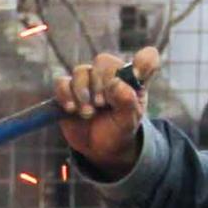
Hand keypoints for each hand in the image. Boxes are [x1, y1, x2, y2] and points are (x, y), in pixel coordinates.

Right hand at [51, 48, 160, 176]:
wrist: (100, 148)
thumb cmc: (119, 130)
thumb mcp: (129, 121)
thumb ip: (127, 101)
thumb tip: (116, 84)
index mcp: (133, 79)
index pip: (146, 58)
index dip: (142, 63)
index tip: (137, 77)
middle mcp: (110, 75)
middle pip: (103, 62)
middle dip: (101, 83)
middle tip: (102, 104)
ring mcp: (88, 81)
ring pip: (80, 71)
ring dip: (82, 92)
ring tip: (88, 113)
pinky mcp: (68, 90)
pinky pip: (62, 83)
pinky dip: (66, 95)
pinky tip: (71, 109)